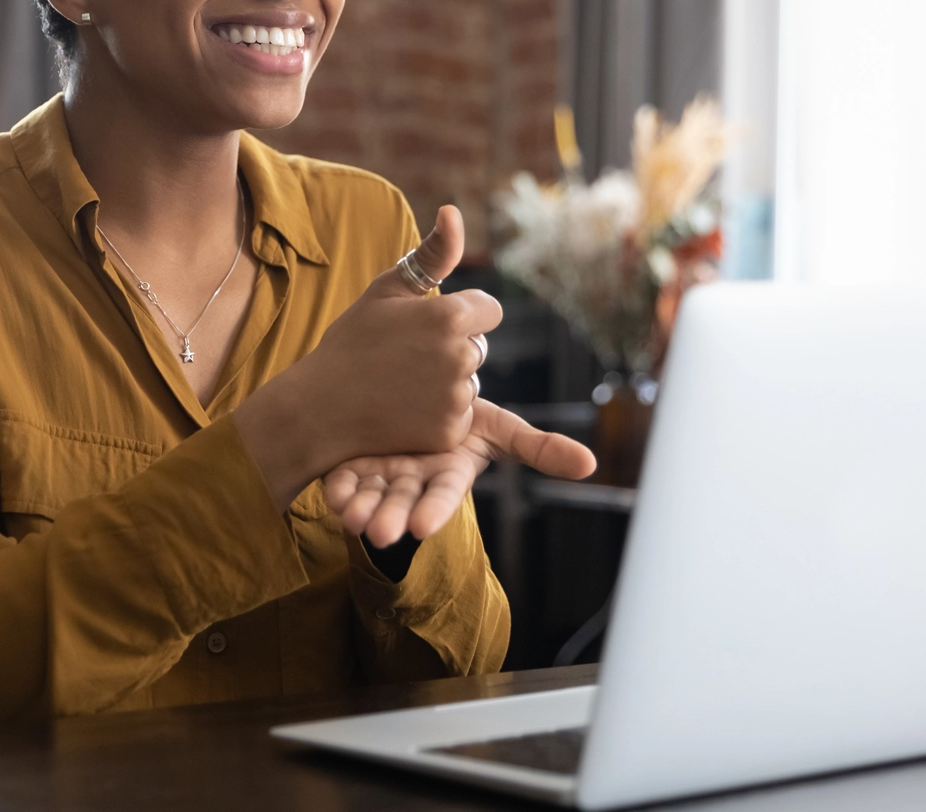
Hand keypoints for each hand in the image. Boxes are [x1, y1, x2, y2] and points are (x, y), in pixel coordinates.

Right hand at [234, 205, 502, 505]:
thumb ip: (432, 253)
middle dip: (453, 348)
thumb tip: (454, 211)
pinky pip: (459, 415)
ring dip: (446, 382)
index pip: (490, 310)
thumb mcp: (388, 289)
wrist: (319, 407)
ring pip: (469, 381)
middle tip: (405, 356)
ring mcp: (456, 397)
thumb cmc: (352, 341)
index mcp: (451, 316)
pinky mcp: (450, 432)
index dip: (462, 314)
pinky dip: (438, 414)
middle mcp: (461, 356)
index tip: (428, 324)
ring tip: (401, 383)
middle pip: (479, 346)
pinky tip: (404, 408)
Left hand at [324, 398, 596, 546]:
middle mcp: (415, 477)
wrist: (412, 392)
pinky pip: (344, 480)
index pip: (445, 493)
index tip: (422, 529)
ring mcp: (383, 474)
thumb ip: (539, 447)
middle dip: (393, 518)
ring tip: (352, 518)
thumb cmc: (460, 416)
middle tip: (380, 533)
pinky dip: (340, 488)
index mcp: (449, 469)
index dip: (434, 509)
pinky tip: (333, 493)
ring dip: (362, 510)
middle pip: (404, 502)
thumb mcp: (498, 427)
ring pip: (372, 497)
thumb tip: (591, 464)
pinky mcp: (354, 465)